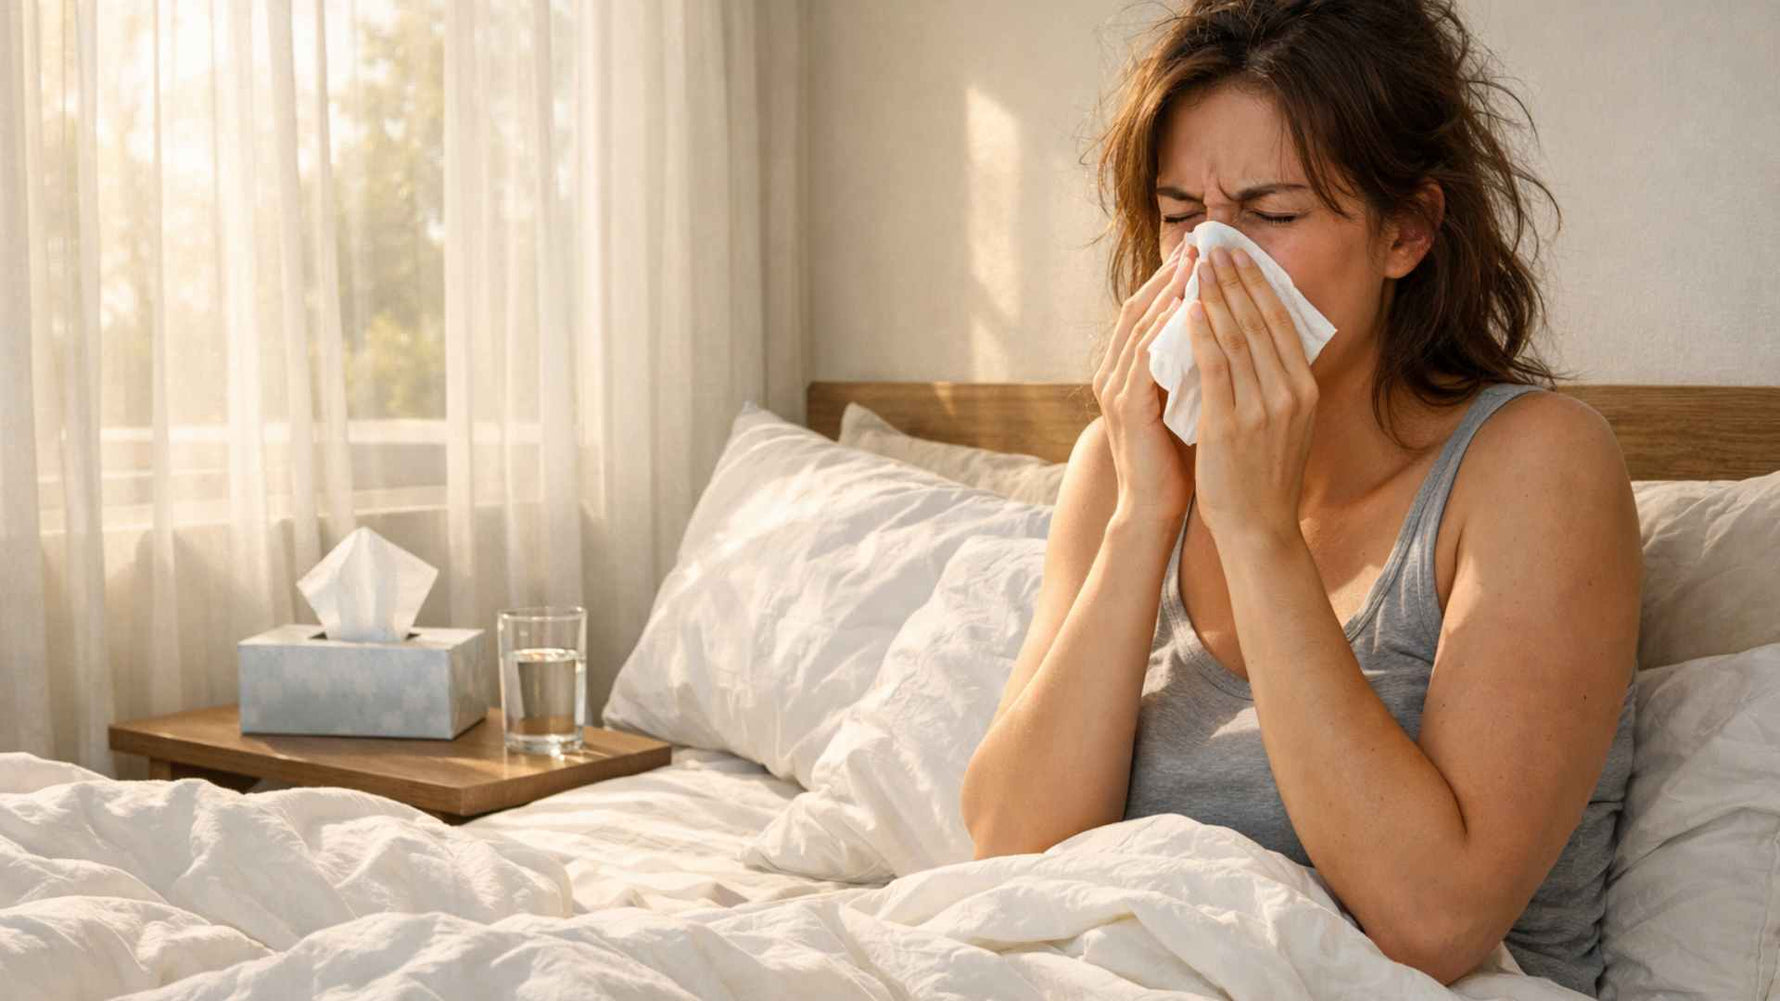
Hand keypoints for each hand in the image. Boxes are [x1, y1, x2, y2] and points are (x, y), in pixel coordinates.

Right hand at [1093, 240, 1200, 527]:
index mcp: (1126, 371)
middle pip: (1139, 308)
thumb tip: (1223, 334)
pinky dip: (1167, 331)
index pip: (1147, 312)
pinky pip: (1147, 358)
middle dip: (1170, 275)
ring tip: (1197, 266)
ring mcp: (1115, 389)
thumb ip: (1193, 369)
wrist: (1152, 509)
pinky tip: (1193, 312)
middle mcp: (1113, 373)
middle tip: (1199, 244)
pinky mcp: (1128, 408)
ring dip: (1169, 293)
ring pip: (1141, 327)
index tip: (1203, 253)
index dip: (1172, 280)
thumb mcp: (1184, 402)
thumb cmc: (1174, 460)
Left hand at [1184, 246, 1319, 548]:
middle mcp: (1289, 393)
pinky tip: (1192, 310)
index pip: (1281, 324)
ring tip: (1199, 266)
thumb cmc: (1264, 477)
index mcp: (1304, 390)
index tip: (1241, 257)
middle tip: (1216, 247)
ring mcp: (1262, 409)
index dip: (1260, 286)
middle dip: (1237, 280)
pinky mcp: (1231, 424)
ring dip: (1217, 296)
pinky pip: (1216, 369)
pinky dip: (1203, 335)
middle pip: (1261, 322)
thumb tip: (1261, 343)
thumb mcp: (1284, 424)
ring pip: (1238, 338)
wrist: (1259, 527)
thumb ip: (1277, 385)